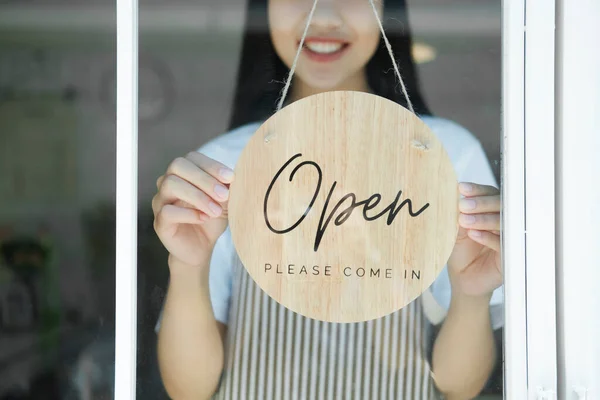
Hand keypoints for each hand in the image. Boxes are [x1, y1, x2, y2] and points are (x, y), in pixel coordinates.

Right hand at [152, 152, 233, 267]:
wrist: (202, 247)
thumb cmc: (213, 218)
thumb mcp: (225, 200)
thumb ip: (227, 187)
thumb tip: (233, 177)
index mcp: (184, 173)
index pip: (192, 157)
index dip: (212, 166)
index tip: (231, 178)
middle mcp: (168, 182)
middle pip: (178, 166)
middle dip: (204, 179)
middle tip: (224, 195)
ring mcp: (161, 201)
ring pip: (170, 185)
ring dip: (198, 196)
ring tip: (216, 211)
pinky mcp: (159, 222)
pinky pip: (167, 211)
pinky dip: (189, 214)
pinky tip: (204, 218)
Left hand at [447, 182, 501, 297]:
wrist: (463, 278)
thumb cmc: (461, 251)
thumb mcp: (457, 229)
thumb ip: (459, 213)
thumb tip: (456, 195)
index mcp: (491, 210)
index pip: (489, 194)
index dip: (477, 190)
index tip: (462, 188)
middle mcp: (504, 221)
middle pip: (500, 205)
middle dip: (481, 203)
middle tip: (463, 205)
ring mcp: (509, 237)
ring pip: (503, 223)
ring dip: (483, 219)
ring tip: (464, 220)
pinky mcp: (510, 255)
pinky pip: (503, 243)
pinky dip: (487, 237)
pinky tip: (473, 234)